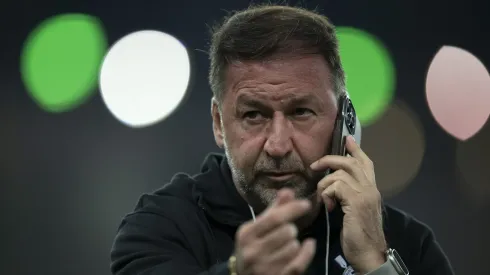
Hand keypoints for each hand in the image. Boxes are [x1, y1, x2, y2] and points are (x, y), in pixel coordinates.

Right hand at [233, 189, 315, 274]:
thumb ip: (273, 210)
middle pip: (287, 232)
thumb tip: (288, 191)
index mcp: (247, 234)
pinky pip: (298, 264)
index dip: (292, 209)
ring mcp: (264, 267)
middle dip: (291, 229)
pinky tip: (309, 245)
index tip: (306, 204)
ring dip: (295, 243)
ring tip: (288, 245)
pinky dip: (307, 253)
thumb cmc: (251, 246)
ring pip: (294, 247)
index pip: (274, 218)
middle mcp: (253, 251)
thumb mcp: (256, 227)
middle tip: (287, 232)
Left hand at [310, 135, 386, 273]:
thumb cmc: (359, 235)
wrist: (368, 253)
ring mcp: (365, 194)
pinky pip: (336, 186)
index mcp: (371, 189)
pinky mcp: (356, 201)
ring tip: (324, 199)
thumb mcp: (355, 211)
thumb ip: (349, 195)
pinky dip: (327, 194)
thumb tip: (334, 186)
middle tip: (315, 166)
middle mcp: (371, 188)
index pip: (366, 163)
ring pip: (339, 173)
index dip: (356, 149)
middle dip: (329, 160)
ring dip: (325, 184)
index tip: (347, 138)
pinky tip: (328, 207)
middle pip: (350, 162)